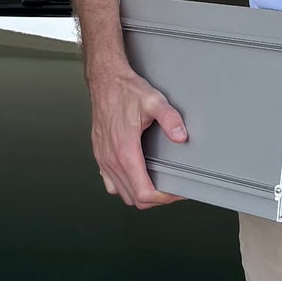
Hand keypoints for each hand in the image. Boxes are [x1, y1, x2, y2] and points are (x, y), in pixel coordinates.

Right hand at [88, 59, 185, 209]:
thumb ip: (169, 119)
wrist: (104, 81)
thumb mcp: (153, 100)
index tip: (175, 192)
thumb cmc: (124, 90)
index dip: (163, 198)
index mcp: (125, 151)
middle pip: (134, 198)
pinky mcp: (100, 155)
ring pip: (121, 193)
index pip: (144, 192)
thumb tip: (181, 136)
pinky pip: (110, 183)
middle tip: (171, 189)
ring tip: (156, 184)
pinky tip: (135, 177)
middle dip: (155, 199)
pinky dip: (124, 187)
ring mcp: (103, 159)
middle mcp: (111, 159)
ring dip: (139, 194)